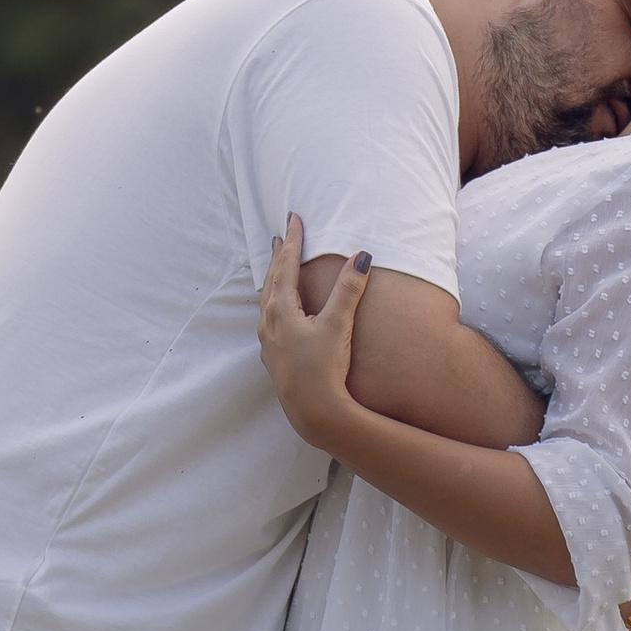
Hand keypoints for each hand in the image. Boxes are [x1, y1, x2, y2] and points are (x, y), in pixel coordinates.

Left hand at [258, 214, 370, 439]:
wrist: (313, 411)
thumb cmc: (324, 369)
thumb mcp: (339, 325)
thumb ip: (349, 289)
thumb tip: (362, 256)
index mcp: (281, 309)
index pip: (285, 264)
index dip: (292, 240)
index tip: (294, 219)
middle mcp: (269, 322)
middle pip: (272, 279)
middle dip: (278, 256)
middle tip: (282, 236)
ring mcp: (269, 340)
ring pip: (268, 299)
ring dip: (274, 279)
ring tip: (279, 266)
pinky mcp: (274, 356)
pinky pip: (269, 318)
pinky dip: (274, 302)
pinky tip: (280, 311)